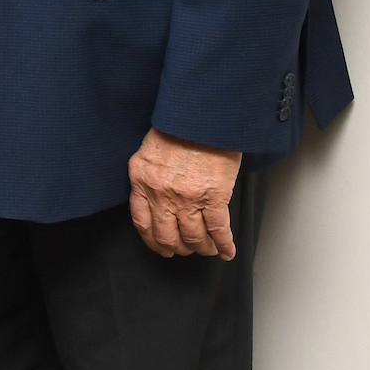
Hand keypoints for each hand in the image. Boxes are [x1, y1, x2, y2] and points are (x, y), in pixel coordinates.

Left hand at [127, 128, 243, 258]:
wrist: (200, 117)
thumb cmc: (176, 129)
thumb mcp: (149, 152)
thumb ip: (149, 177)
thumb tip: (154, 197)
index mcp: (142, 181)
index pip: (142, 222)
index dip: (152, 241)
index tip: (160, 246)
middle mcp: (161, 194)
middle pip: (167, 236)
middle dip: (177, 248)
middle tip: (184, 250)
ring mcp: (187, 198)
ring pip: (193, 237)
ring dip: (201, 248)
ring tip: (206, 249)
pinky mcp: (214, 197)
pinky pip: (218, 230)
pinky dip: (224, 245)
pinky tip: (227, 252)